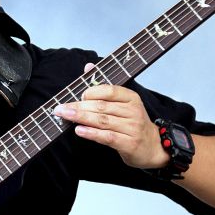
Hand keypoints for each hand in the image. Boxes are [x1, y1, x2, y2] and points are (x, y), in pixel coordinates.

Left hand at [53, 64, 170, 169]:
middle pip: (101, 107)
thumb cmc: (133, 124)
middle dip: (78, 106)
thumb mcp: (123, 103)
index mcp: (131, 98)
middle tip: (60, 108)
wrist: (154, 147)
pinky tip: (79, 130)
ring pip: (102, 121)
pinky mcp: (129, 144)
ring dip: (81, 118)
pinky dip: (91, 133)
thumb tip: (88, 66)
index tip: (77, 96)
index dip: (90, 92)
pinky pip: (107, 137)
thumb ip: (104, 86)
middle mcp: (133, 111)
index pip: (109, 91)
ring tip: (65, 116)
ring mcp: (132, 128)